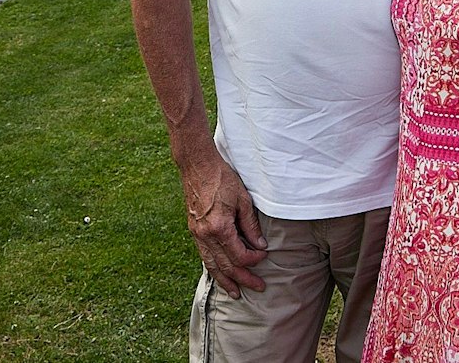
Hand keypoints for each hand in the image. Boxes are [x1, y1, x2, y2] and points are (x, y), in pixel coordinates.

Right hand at [180, 153, 267, 295]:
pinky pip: (203, 255)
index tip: (265, 256)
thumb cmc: (222, 178)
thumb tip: (260, 245)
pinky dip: (213, 268)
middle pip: (226, 266)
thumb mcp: (243, 200)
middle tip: (258, 287)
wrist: (197, 165)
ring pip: (211, 265)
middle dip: (243, 279)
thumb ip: (251, 225)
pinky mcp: (193, 230)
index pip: (239, 255)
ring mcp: (197, 234)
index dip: (254, 260)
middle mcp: (206, 235)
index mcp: (219, 228)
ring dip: (225, 280)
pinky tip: (219, 274)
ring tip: (236, 293)